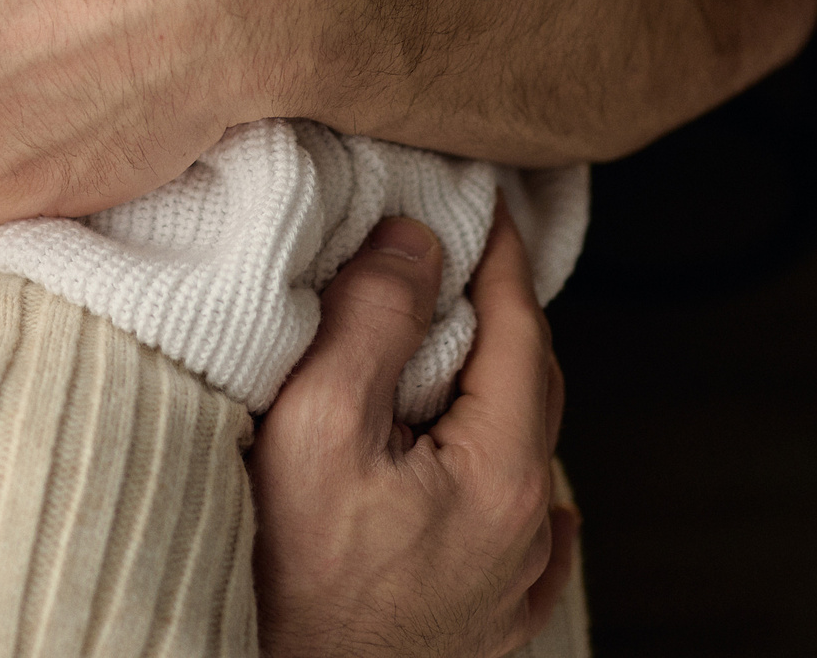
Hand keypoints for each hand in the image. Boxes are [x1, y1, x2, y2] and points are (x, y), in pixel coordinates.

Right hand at [253, 206, 576, 657]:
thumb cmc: (283, 575)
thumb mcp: (317, 424)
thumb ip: (374, 321)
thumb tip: (420, 243)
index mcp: (503, 473)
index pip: (522, 328)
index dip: (502, 255)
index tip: (485, 201)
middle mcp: (524, 535)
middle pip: (533, 389)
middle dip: (503, 316)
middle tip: (464, 258)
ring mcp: (507, 590)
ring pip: (528, 462)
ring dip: (503, 394)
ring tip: (463, 348)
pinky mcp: (479, 631)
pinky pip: (529, 550)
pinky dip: (525, 497)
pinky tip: (527, 498)